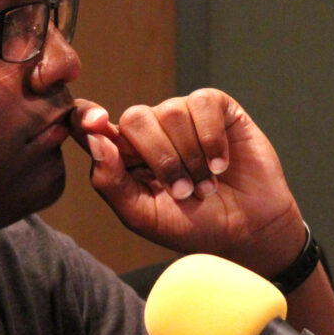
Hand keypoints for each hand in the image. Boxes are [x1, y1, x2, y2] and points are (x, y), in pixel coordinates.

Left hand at [70, 88, 303, 274]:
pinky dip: (212, 139)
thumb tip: (94, 140)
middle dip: (161, 159)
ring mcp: (182, 115)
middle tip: (184, 192)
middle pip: (134, 118)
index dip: (85, 115)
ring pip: (171, 112)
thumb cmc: (192, 225)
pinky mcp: (215, 107)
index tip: (94, 124)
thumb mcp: (143, 216)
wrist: (248, 230)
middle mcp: (150, 129)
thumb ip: (111, 182)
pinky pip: (202, 103)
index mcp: (123, 154)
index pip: (90, 123)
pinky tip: (221, 164)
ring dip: (191, 157)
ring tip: (207, 185)